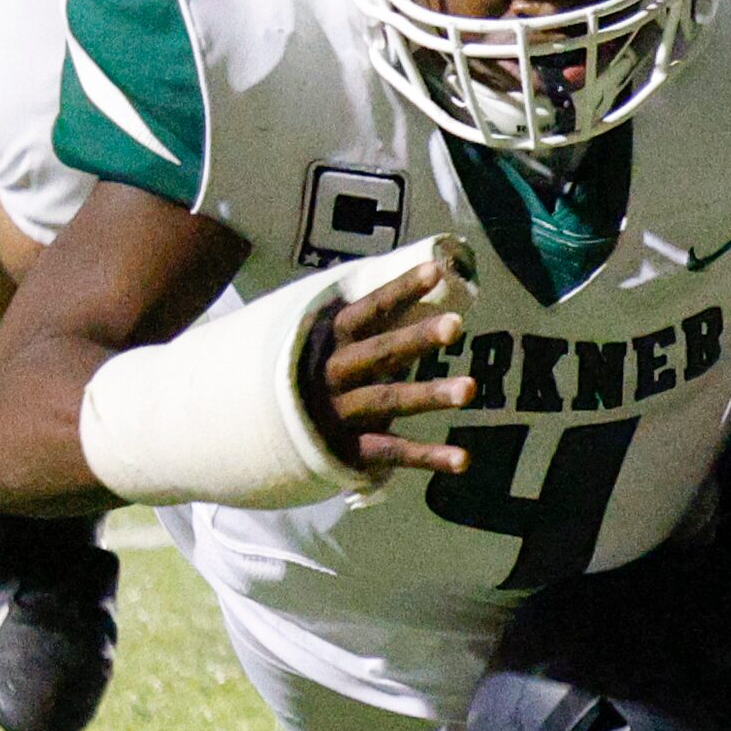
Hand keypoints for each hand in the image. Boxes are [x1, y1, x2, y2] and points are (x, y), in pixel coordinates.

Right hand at [295, 255, 477, 474]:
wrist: (259, 429)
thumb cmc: (314, 370)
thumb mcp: (330, 339)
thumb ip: (370, 318)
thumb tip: (427, 275)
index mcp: (329, 340)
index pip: (368, 310)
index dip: (399, 291)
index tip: (435, 271)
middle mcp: (333, 373)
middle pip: (378, 354)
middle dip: (416, 339)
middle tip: (456, 325)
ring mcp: (340, 413)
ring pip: (387, 402)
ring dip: (429, 395)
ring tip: (470, 388)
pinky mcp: (348, 450)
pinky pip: (391, 452)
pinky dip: (427, 458)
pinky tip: (463, 459)